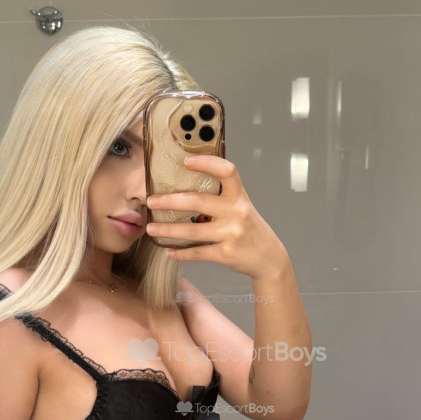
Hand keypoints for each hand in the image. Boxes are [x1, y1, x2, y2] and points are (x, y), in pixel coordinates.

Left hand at [146, 154, 287, 277]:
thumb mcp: (242, 207)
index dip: (208, 163)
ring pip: (192, 231)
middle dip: (169, 201)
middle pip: (198, 202)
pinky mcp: (226, 254)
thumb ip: (222, 197)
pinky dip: (181, 252)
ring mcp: (231, 234)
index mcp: (240, 196)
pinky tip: (169, 251)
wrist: (269, 258)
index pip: (227, 171)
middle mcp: (237, 212)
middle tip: (151, 201)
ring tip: (152, 228)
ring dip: (167, 230)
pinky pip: (197, 252)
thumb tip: (186, 187)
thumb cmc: (250, 229)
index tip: (186, 161)